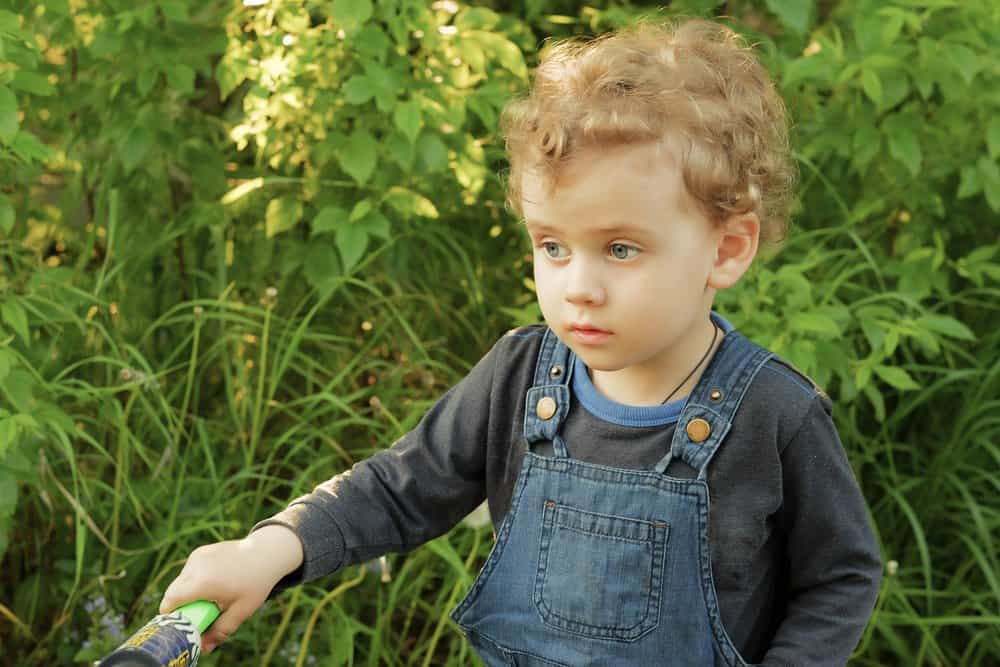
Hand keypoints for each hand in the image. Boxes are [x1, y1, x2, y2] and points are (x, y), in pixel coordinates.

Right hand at [159, 525, 303, 652]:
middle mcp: (196, 566)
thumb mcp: (241, 610)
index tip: (180, 623)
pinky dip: (193, 580)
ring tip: (208, 597)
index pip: (171, 600)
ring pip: (179, 581)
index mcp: (203, 582)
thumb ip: (220, 630)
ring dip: (186, 592)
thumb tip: (204, 648)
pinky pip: (188, 571)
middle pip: (173, 592)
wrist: (266, 553)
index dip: (170, 614)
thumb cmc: (256, 583)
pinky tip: (212, 583)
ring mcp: (197, 556)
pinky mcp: (200, 551)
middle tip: (198, 613)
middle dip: (180, 605)